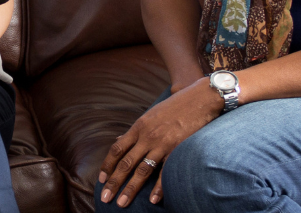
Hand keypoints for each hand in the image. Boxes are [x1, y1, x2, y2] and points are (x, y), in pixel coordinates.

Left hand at [98, 77, 221, 207]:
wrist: (199, 98)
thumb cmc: (175, 106)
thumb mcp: (150, 114)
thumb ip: (135, 130)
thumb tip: (119, 139)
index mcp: (138, 127)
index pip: (117, 149)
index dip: (107, 166)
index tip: (101, 180)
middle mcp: (147, 136)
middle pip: (125, 163)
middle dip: (114, 182)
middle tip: (105, 198)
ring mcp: (161, 143)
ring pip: (141, 170)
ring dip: (130, 189)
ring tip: (122, 203)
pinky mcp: (177, 148)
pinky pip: (165, 171)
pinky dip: (158, 187)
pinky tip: (153, 200)